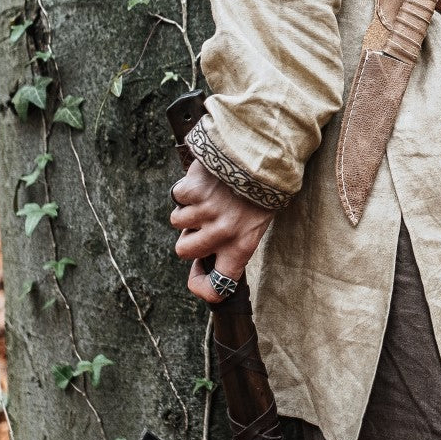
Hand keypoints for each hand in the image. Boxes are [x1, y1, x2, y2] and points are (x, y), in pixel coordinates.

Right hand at [169, 159, 275, 303]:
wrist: (263, 152)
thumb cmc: (260, 191)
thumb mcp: (255, 223)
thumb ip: (231, 243)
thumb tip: (201, 259)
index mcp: (241, 247)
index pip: (217, 286)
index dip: (202, 285)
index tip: (197, 276)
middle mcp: (222, 234)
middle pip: (183, 251)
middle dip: (188, 236)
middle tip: (203, 220)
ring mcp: (206, 212)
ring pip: (177, 221)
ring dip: (189, 209)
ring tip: (211, 195)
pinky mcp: (193, 190)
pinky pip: (177, 196)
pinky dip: (186, 188)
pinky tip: (206, 180)